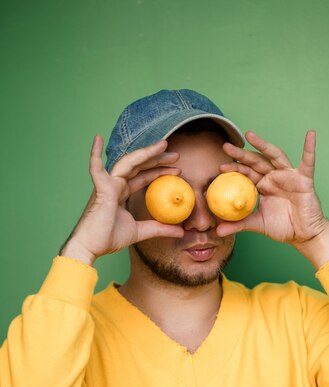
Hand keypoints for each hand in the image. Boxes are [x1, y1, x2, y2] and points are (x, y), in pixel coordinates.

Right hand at [60, 135, 184, 264]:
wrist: (90, 248)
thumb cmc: (108, 238)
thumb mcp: (140, 232)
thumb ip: (160, 229)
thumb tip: (181, 232)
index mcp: (121, 193)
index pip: (143, 177)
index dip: (159, 171)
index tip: (177, 169)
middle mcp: (115, 185)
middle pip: (139, 166)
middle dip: (157, 159)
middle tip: (176, 155)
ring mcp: (107, 185)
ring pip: (128, 163)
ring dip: (145, 153)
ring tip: (163, 145)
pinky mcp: (100, 190)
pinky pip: (96, 169)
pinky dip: (94, 154)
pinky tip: (97, 138)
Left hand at [216, 130, 327, 243]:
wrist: (303, 235)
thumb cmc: (282, 227)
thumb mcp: (257, 224)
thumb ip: (238, 225)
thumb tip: (218, 232)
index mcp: (263, 185)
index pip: (246, 173)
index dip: (234, 168)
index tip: (220, 167)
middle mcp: (274, 177)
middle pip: (256, 161)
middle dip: (241, 153)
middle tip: (226, 146)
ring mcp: (289, 176)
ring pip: (275, 156)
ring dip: (263, 145)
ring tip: (249, 135)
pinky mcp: (304, 179)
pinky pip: (308, 162)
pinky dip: (309, 148)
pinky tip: (310, 135)